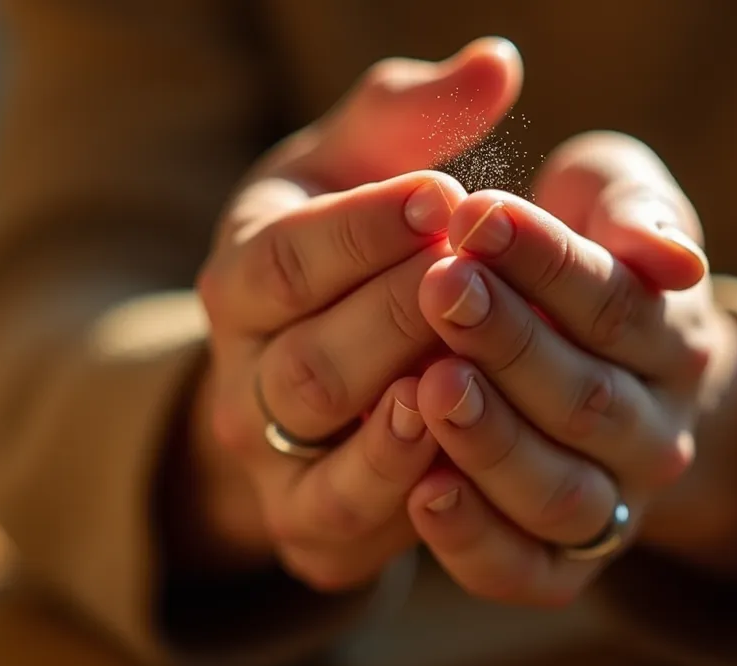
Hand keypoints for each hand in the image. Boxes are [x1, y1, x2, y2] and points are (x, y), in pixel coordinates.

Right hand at [176, 38, 523, 591]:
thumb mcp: (357, 168)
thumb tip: (496, 62)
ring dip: (395, 431)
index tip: (447, 194)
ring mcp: (272, 465)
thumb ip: (415, 115)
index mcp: (240, 280)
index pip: (284, 258)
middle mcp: (241, 382)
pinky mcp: (312, 529)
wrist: (305, 364)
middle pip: (306, 365)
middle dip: (390, 323)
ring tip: (457, 381)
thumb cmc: (344, 249)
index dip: (361, 230)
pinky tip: (462, 466)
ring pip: (321, 463)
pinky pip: (348, 532)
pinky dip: (403, 507)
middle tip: (468, 285)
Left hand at [404, 132, 736, 606]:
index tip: (478, 215)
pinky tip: (422, 491)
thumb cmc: (591, 252)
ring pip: (560, 492)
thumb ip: (641, 212)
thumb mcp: (619, 202)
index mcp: (674, 342)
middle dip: (508, 343)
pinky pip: (527, 572)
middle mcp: (655, 435)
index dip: (547, 263)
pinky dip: (476, 541)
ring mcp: (611, 504)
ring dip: (491, 442)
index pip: (616, 305)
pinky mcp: (560, 563)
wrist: (600, 357)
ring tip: (428, 387)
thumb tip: (673, 258)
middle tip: (438, 287)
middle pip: (587, 400)